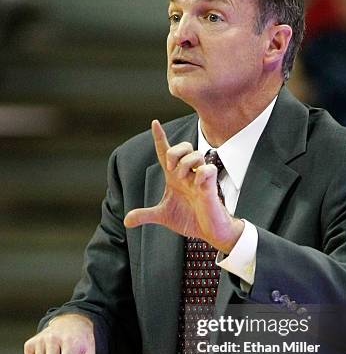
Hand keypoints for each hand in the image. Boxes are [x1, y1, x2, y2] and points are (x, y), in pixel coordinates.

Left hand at [124, 120, 243, 251]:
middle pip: (183, 147)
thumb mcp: (162, 215)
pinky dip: (202, 173)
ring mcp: (200, 178)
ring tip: (184, 179)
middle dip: (175, 151)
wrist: (207, 230)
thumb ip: (145, 215)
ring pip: (196, 154)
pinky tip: (198, 184)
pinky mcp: (211, 185)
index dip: (160, 137)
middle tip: (170, 168)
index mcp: (174, 177)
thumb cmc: (189, 218)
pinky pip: (209, 169)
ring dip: (186, 163)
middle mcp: (187, 174)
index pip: (165, 152)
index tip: (154, 123)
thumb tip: (126, 221)